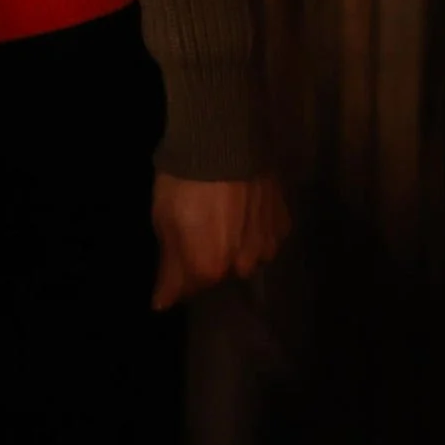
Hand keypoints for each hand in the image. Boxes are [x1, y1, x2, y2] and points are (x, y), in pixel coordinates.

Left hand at [151, 172, 290, 309]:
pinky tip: (244, 209)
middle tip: (197, 229)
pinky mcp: (283, 225)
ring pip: (247, 257)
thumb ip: (169, 266)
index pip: (188, 288)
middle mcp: (241, 266)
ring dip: (235, 245)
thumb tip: (162, 302)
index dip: (176, 278)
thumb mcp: (164, 220)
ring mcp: (267, 247)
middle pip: (220, 272)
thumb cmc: (184, 180)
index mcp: (208, 267)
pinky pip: (266, 238)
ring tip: (223, 216)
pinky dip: (255, 230)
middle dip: (207, 257)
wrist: (224, 142)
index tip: (168, 271)